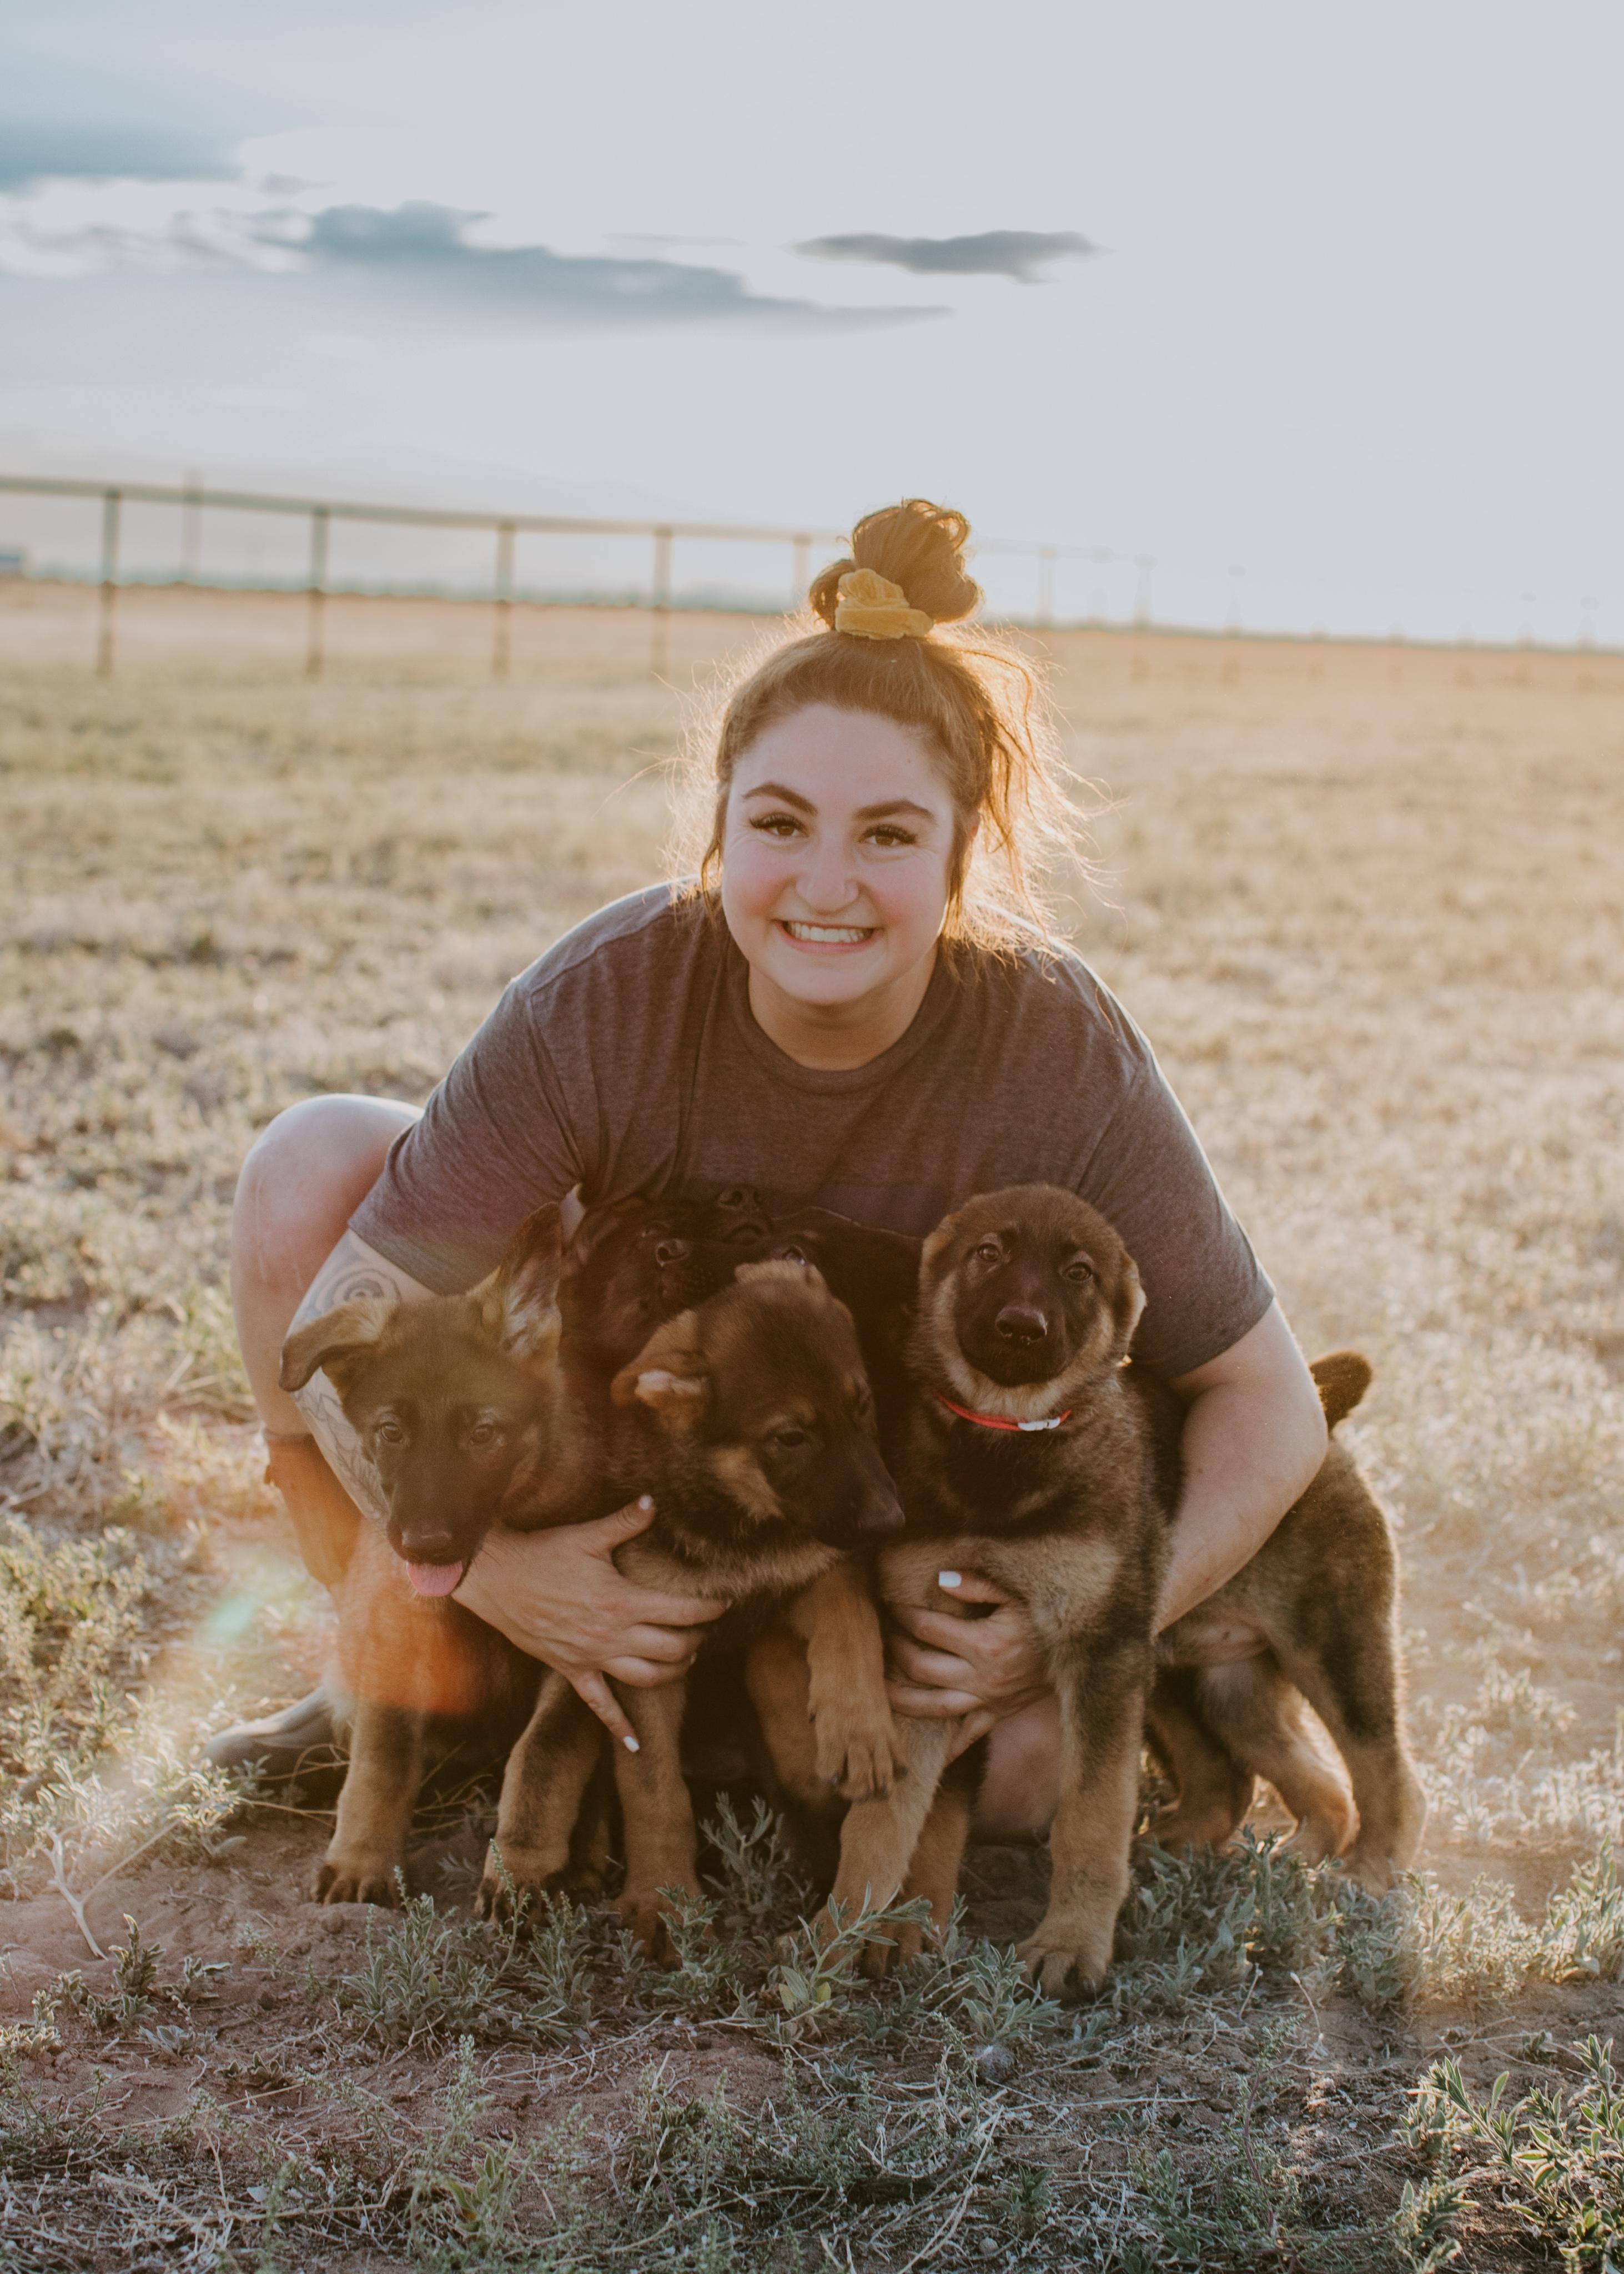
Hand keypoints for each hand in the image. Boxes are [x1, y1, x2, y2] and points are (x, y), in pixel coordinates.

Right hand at [454, 1499, 724, 1748]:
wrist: (496, 1578)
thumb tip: (653, 1502)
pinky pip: (599, 1705)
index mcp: (622, 1601)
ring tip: (684, 1662)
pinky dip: (619, 1727)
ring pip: (646, 1678)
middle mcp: (611, 1635)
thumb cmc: (543, 1553)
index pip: (681, 1612)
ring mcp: (591, 1657)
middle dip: (696, 1642)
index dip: (709, 1610)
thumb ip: (625, 1522)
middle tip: (704, 1632)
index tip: (723, 1605)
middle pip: (672, 1650)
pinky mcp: (571, 1670)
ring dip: (672, 1673)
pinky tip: (635, 1744)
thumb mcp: (587, 1535)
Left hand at [884, 1570, 1049, 1761]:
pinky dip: (946, 1747)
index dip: (901, 1614)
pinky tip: (923, 1754)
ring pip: (934, 1707)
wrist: (1084, 1652)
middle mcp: (982, 1677)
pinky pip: (968, 1737)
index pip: (926, 1628)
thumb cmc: (1046, 1617)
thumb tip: (942, 1580)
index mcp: (984, 1644)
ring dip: (902, 1699)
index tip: (887, 1602)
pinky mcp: (999, 1714)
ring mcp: (990, 1700)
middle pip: (920, 1666)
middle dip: (894, 1649)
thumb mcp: (1018, 1592)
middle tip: (881, 1634)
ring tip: (878, 1689)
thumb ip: (979, 1584)